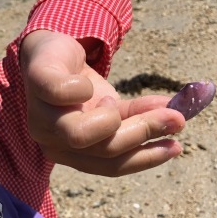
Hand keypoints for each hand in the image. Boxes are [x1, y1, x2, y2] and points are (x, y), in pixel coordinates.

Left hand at [20, 30, 185, 176]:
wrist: (51, 50)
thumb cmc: (81, 87)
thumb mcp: (114, 107)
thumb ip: (139, 118)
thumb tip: (179, 119)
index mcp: (69, 153)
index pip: (110, 166)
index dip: (145, 159)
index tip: (176, 146)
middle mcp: (49, 140)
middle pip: (102, 150)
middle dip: (142, 133)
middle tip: (172, 116)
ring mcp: (39, 114)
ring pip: (78, 134)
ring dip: (113, 117)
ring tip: (117, 99)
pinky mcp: (37, 82)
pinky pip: (62, 92)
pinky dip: (82, 89)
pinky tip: (87, 83)